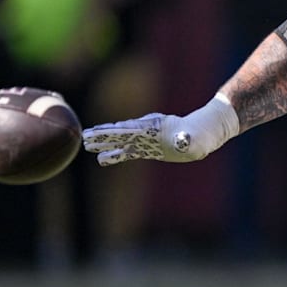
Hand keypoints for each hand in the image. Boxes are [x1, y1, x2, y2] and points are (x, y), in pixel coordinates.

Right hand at [83, 94, 238, 165]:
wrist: (203, 135)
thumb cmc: (199, 135)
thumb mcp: (193, 138)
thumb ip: (185, 139)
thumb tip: (183, 141)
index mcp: (153, 128)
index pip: (129, 129)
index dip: (112, 132)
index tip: (95, 132)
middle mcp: (147, 131)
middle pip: (121, 132)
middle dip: (103, 135)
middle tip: (84, 137)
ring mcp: (146, 140)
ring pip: (122, 141)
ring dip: (106, 143)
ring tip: (87, 145)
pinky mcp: (149, 148)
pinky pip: (129, 152)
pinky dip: (116, 154)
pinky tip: (103, 159)